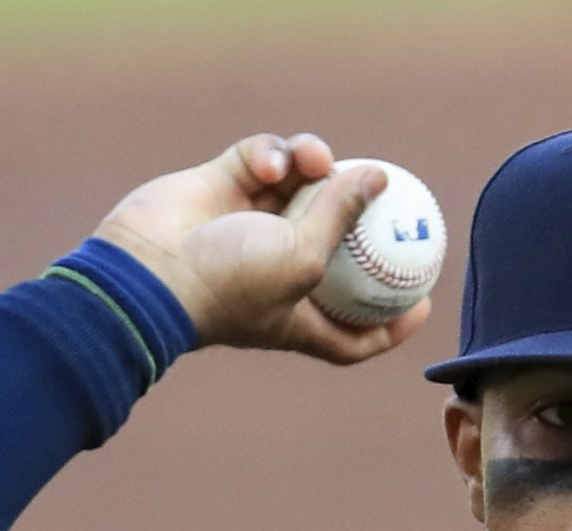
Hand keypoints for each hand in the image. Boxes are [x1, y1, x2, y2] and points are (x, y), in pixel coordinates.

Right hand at [93, 131, 431, 363]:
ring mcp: (248, 227)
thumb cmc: (229, 283)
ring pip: (301, 187)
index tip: (425, 304)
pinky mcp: (221, 187)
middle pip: (334, 244)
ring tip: (316, 159)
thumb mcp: (304, 259)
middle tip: (383, 189)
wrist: (146, 268)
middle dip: (358, 216)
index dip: (392, 324)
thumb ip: (344, 214)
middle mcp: (275, 272)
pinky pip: (262, 161)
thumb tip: (380, 175)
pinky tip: (268, 164)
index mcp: (297, 315)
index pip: (353, 333)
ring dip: (315, 166)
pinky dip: (270, 156)